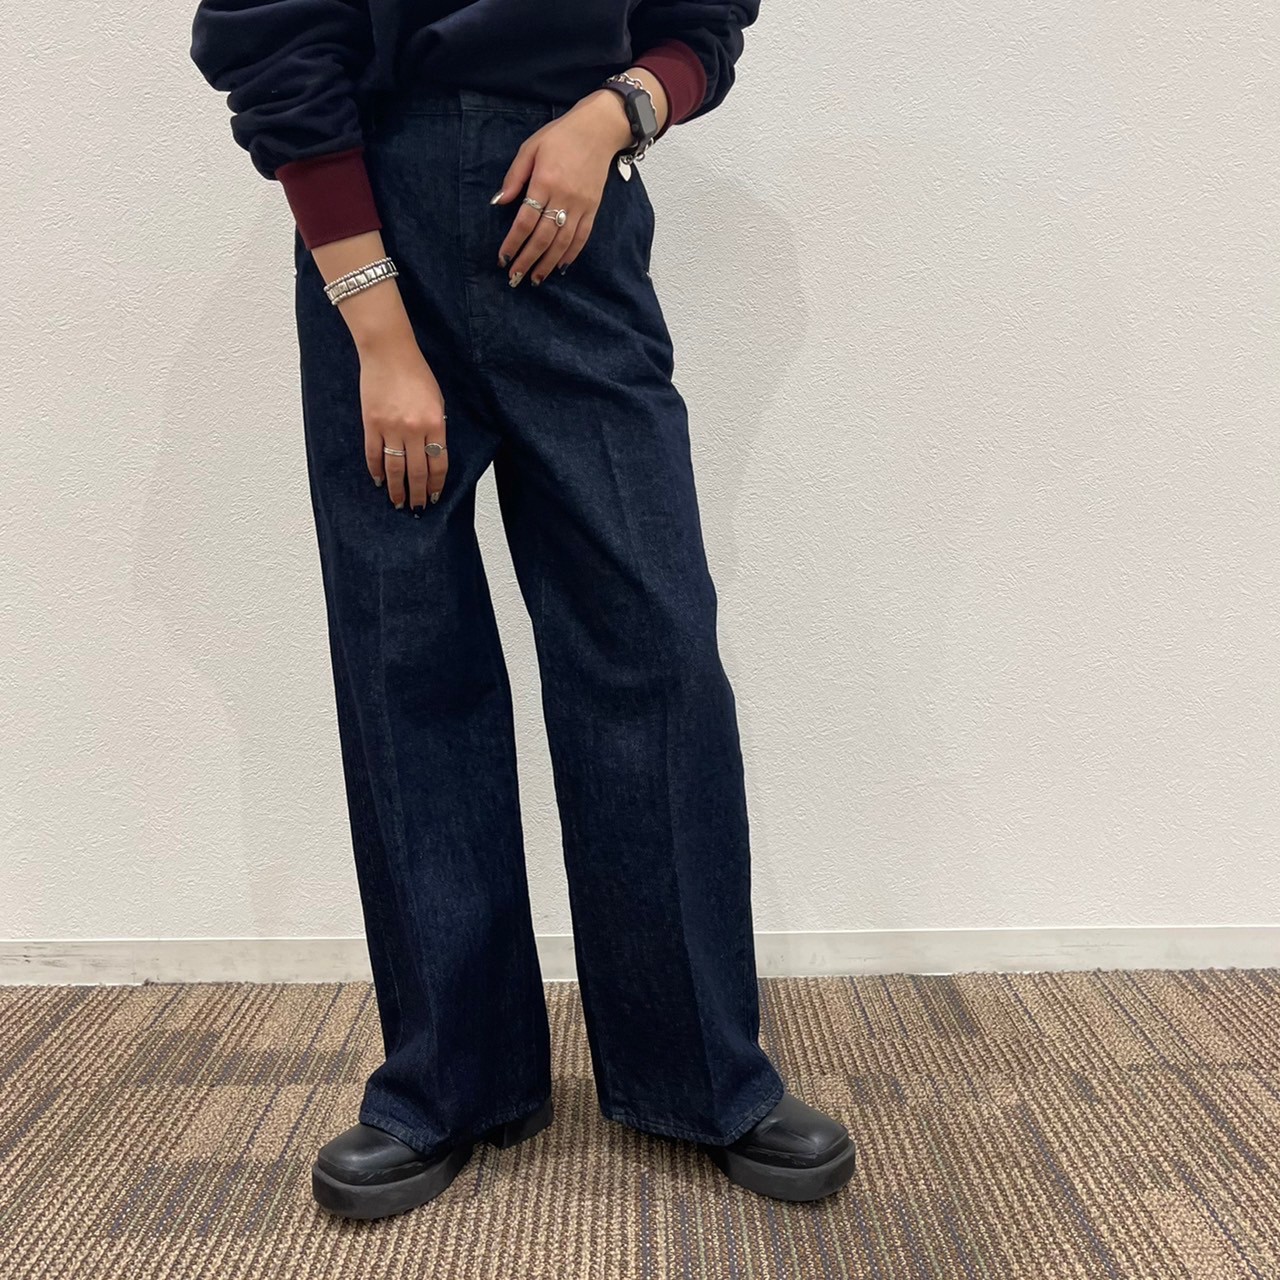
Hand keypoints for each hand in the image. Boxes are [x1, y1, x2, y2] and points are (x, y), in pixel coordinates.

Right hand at [357, 332, 448, 510]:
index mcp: (435, 424)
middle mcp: (414, 429)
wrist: (388, 353)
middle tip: (417, 508)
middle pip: (417, 472)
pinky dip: (376, 470)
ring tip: (398, 503)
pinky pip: (373, 454)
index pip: (438, 464)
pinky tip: (379, 481)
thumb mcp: (437, 400)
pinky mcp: (371, 424)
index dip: (436, 484)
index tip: (434, 496)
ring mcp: (391, 428)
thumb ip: (436, 427)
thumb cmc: (416, 373)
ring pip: (395, 468)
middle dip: (417, 494)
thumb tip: (433, 453)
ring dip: (397, 489)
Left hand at [491, 74, 665, 285]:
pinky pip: (582, 237)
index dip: (513, 242)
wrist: (600, 129)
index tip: (503, 257)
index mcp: (545, 181)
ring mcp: (581, 205)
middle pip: (543, 237)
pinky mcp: (593, 208)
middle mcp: (564, 197)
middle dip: (527, 260)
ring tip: (535, 279)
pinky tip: (560, 267)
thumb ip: (514, 176)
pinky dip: (571, 254)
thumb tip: (499, 202)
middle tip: (515, 277)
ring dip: (548, 263)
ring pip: (563, 242)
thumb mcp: (531, 148)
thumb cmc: (561, 135)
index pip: (526, 220)